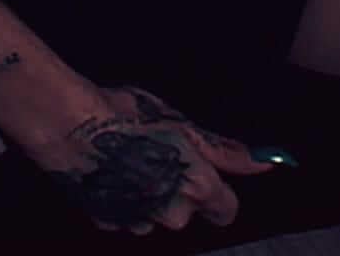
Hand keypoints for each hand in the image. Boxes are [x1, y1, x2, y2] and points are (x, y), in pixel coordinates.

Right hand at [31, 82, 286, 234]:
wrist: (70, 125)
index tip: (203, 170)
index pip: (227, 209)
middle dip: (181, 190)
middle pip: (190, 211)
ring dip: (152, 196)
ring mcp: (139, 223)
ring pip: (157, 215)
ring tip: (132, 159)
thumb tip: (269, 160)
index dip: (218, 190)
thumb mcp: (181, 123)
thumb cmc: (126, 114)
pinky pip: (128, 216)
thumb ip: (225, 150)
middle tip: (161, 154)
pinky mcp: (110, 224)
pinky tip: (113, 171)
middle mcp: (172, 214)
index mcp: (197, 186)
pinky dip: (125, 200)